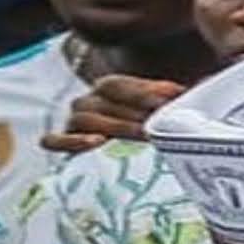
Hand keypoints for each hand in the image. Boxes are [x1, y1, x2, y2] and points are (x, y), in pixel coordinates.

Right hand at [41, 76, 182, 153]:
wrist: (114, 158)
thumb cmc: (139, 131)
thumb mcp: (154, 113)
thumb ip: (167, 101)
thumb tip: (190, 92)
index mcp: (106, 88)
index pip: (118, 85)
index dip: (142, 91)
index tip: (167, 100)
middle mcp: (85, 101)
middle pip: (103, 102)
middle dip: (134, 113)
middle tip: (159, 125)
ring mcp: (71, 122)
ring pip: (83, 118)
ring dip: (114, 126)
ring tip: (140, 136)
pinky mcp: (59, 144)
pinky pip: (53, 140)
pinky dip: (71, 141)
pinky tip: (96, 143)